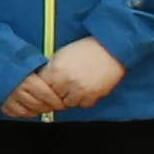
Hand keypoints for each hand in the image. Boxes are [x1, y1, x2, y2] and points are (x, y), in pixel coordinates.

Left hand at [9, 37, 126, 120]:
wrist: (110, 49)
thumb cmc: (87, 49)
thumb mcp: (62, 54)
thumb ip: (52, 68)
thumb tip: (44, 79)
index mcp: (55, 69)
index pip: (42, 87)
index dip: (48, 86)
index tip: (52, 85)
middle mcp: (66, 81)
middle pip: (55, 97)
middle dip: (59, 92)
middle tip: (66, 85)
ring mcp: (80, 89)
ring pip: (69, 103)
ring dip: (72, 97)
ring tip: (77, 86)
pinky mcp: (93, 95)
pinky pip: (84, 105)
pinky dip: (85, 99)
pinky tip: (87, 89)